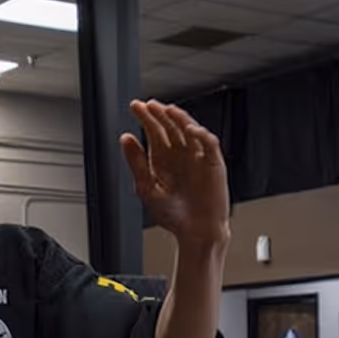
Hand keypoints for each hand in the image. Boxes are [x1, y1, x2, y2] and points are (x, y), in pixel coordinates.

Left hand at [120, 100, 229, 246]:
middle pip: (171, 127)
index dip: (146, 118)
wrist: (195, 232)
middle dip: (160, 114)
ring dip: (180, 118)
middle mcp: (180, 155)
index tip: (135, 106)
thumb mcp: (146, 188)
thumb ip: (136, 163)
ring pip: (190, 130)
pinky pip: (209, 144)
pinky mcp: (214, 164)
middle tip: (148, 105)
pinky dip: (201, 135)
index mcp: (162, 160)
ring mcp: (198, 158)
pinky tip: (189, 130)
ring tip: (167, 110)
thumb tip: (125, 139)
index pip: (154, 132)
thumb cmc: (172, 215)